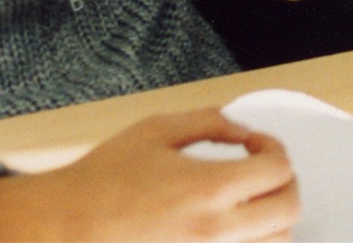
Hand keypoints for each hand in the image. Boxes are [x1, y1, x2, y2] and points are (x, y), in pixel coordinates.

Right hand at [0, 109, 298, 241]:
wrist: (65, 227)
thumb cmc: (106, 177)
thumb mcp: (158, 129)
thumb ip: (211, 123)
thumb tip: (245, 132)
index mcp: (208, 189)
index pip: (279, 170)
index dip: (274, 148)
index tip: (254, 145)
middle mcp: (216, 232)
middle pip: (288, 210)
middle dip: (285, 182)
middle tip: (262, 169)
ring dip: (272, 216)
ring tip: (247, 197)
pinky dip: (248, 240)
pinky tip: (229, 223)